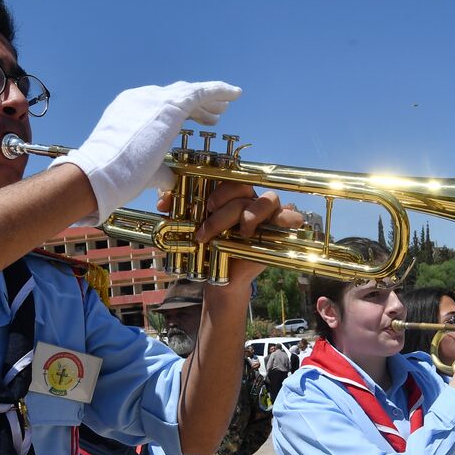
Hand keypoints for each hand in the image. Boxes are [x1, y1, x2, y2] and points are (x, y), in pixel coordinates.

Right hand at [55, 81, 241, 225]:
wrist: (102, 170)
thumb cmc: (116, 176)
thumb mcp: (141, 170)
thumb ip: (159, 171)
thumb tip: (172, 181)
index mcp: (128, 109)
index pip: (160, 106)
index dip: (181, 113)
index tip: (196, 120)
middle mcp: (140, 98)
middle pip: (176, 95)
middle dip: (196, 104)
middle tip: (214, 114)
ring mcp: (154, 99)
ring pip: (189, 92)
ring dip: (209, 98)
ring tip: (226, 104)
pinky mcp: (170, 105)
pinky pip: (201, 92)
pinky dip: (219, 90)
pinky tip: (235, 94)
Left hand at [175, 184, 305, 289]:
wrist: (220, 276)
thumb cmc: (207, 248)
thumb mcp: (187, 228)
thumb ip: (175, 210)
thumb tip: (163, 202)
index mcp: (229, 195)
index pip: (229, 178)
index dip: (219, 189)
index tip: (206, 207)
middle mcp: (249, 200)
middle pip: (244, 189)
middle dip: (225, 207)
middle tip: (210, 225)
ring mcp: (267, 213)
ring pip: (267, 199)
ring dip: (250, 215)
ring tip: (240, 233)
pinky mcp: (279, 229)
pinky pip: (291, 215)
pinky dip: (287, 217)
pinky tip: (274, 228)